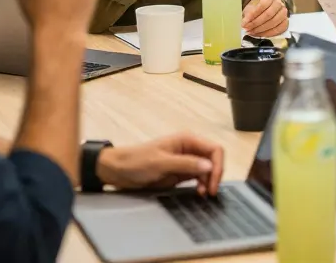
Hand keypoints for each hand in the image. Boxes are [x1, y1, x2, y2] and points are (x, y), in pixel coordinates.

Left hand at [97, 133, 224, 193]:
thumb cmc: (136, 161)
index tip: (213, 184)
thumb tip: (210, 166)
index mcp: (187, 140)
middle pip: (213, 160)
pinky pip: (198, 177)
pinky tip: (197, 192)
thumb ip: (186, 164)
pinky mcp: (180, 173)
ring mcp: (185, 161)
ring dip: (208, 181)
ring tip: (202, 194)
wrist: (118, 170)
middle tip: (210, 192)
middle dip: (214, 175)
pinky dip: (201, 185)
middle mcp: (189, 148)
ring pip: (207, 170)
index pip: (214, 149)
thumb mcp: (162, 163)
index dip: (218, 166)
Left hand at [242, 0, 287, 36]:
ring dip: (260, 30)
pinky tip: (259, 34)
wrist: (268, 9)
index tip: (244, 22)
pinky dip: (268, 34)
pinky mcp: (285, 23)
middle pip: (268, 15)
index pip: (262, 4)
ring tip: (251, 32)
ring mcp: (283, 14)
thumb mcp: (251, 7)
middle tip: (247, 28)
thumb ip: (248, 13)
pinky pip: (278, 30)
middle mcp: (279, 4)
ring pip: (273, 23)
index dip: (252, 14)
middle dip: (255, 23)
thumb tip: (243, 22)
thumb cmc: (258, 8)